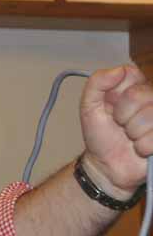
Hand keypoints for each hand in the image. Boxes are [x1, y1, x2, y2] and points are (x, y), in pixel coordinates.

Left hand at [79, 65, 152, 199]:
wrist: (107, 165)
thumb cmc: (100, 135)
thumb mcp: (89, 107)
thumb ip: (97, 83)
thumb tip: (119, 69)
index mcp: (133, 87)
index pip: (132, 74)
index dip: (118, 93)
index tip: (110, 106)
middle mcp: (152, 99)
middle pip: (141, 95)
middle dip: (123, 115)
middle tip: (120, 126)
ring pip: (151, 116)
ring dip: (134, 132)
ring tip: (130, 138)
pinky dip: (143, 146)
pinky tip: (140, 148)